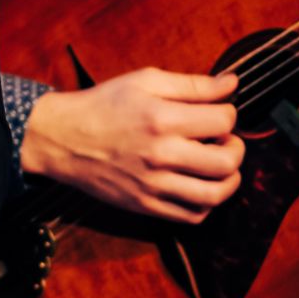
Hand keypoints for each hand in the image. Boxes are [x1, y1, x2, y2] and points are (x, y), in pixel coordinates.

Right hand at [20, 68, 243, 223]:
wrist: (62, 138)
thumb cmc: (104, 104)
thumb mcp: (145, 81)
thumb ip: (192, 84)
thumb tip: (232, 84)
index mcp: (162, 119)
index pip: (223, 121)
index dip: (229, 114)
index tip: (217, 113)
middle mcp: (161, 155)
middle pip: (227, 161)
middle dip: (236, 148)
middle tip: (225, 141)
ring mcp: (153, 185)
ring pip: (215, 195)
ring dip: (229, 180)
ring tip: (220, 166)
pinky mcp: (145, 205)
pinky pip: (191, 216)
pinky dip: (206, 204)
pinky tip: (200, 186)